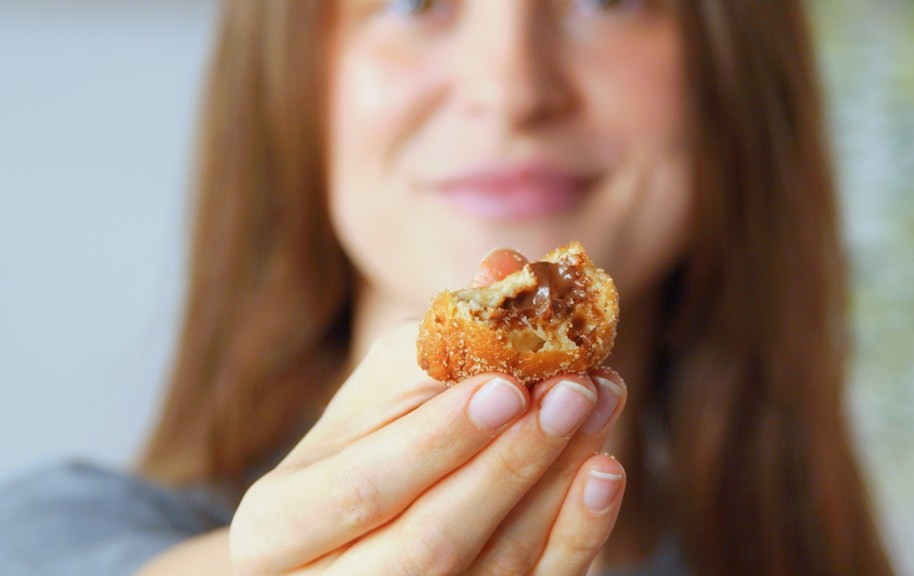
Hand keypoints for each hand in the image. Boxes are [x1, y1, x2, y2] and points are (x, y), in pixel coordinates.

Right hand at [228, 250, 627, 575]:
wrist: (365, 537)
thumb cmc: (366, 448)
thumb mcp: (377, 395)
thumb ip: (433, 342)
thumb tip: (502, 267)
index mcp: (281, 525)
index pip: (362, 490)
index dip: (435, 441)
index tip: (507, 384)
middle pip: (428, 543)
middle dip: (508, 462)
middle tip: (574, 388)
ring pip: (488, 570)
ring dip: (554, 483)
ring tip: (599, 403)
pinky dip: (577, 536)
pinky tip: (605, 473)